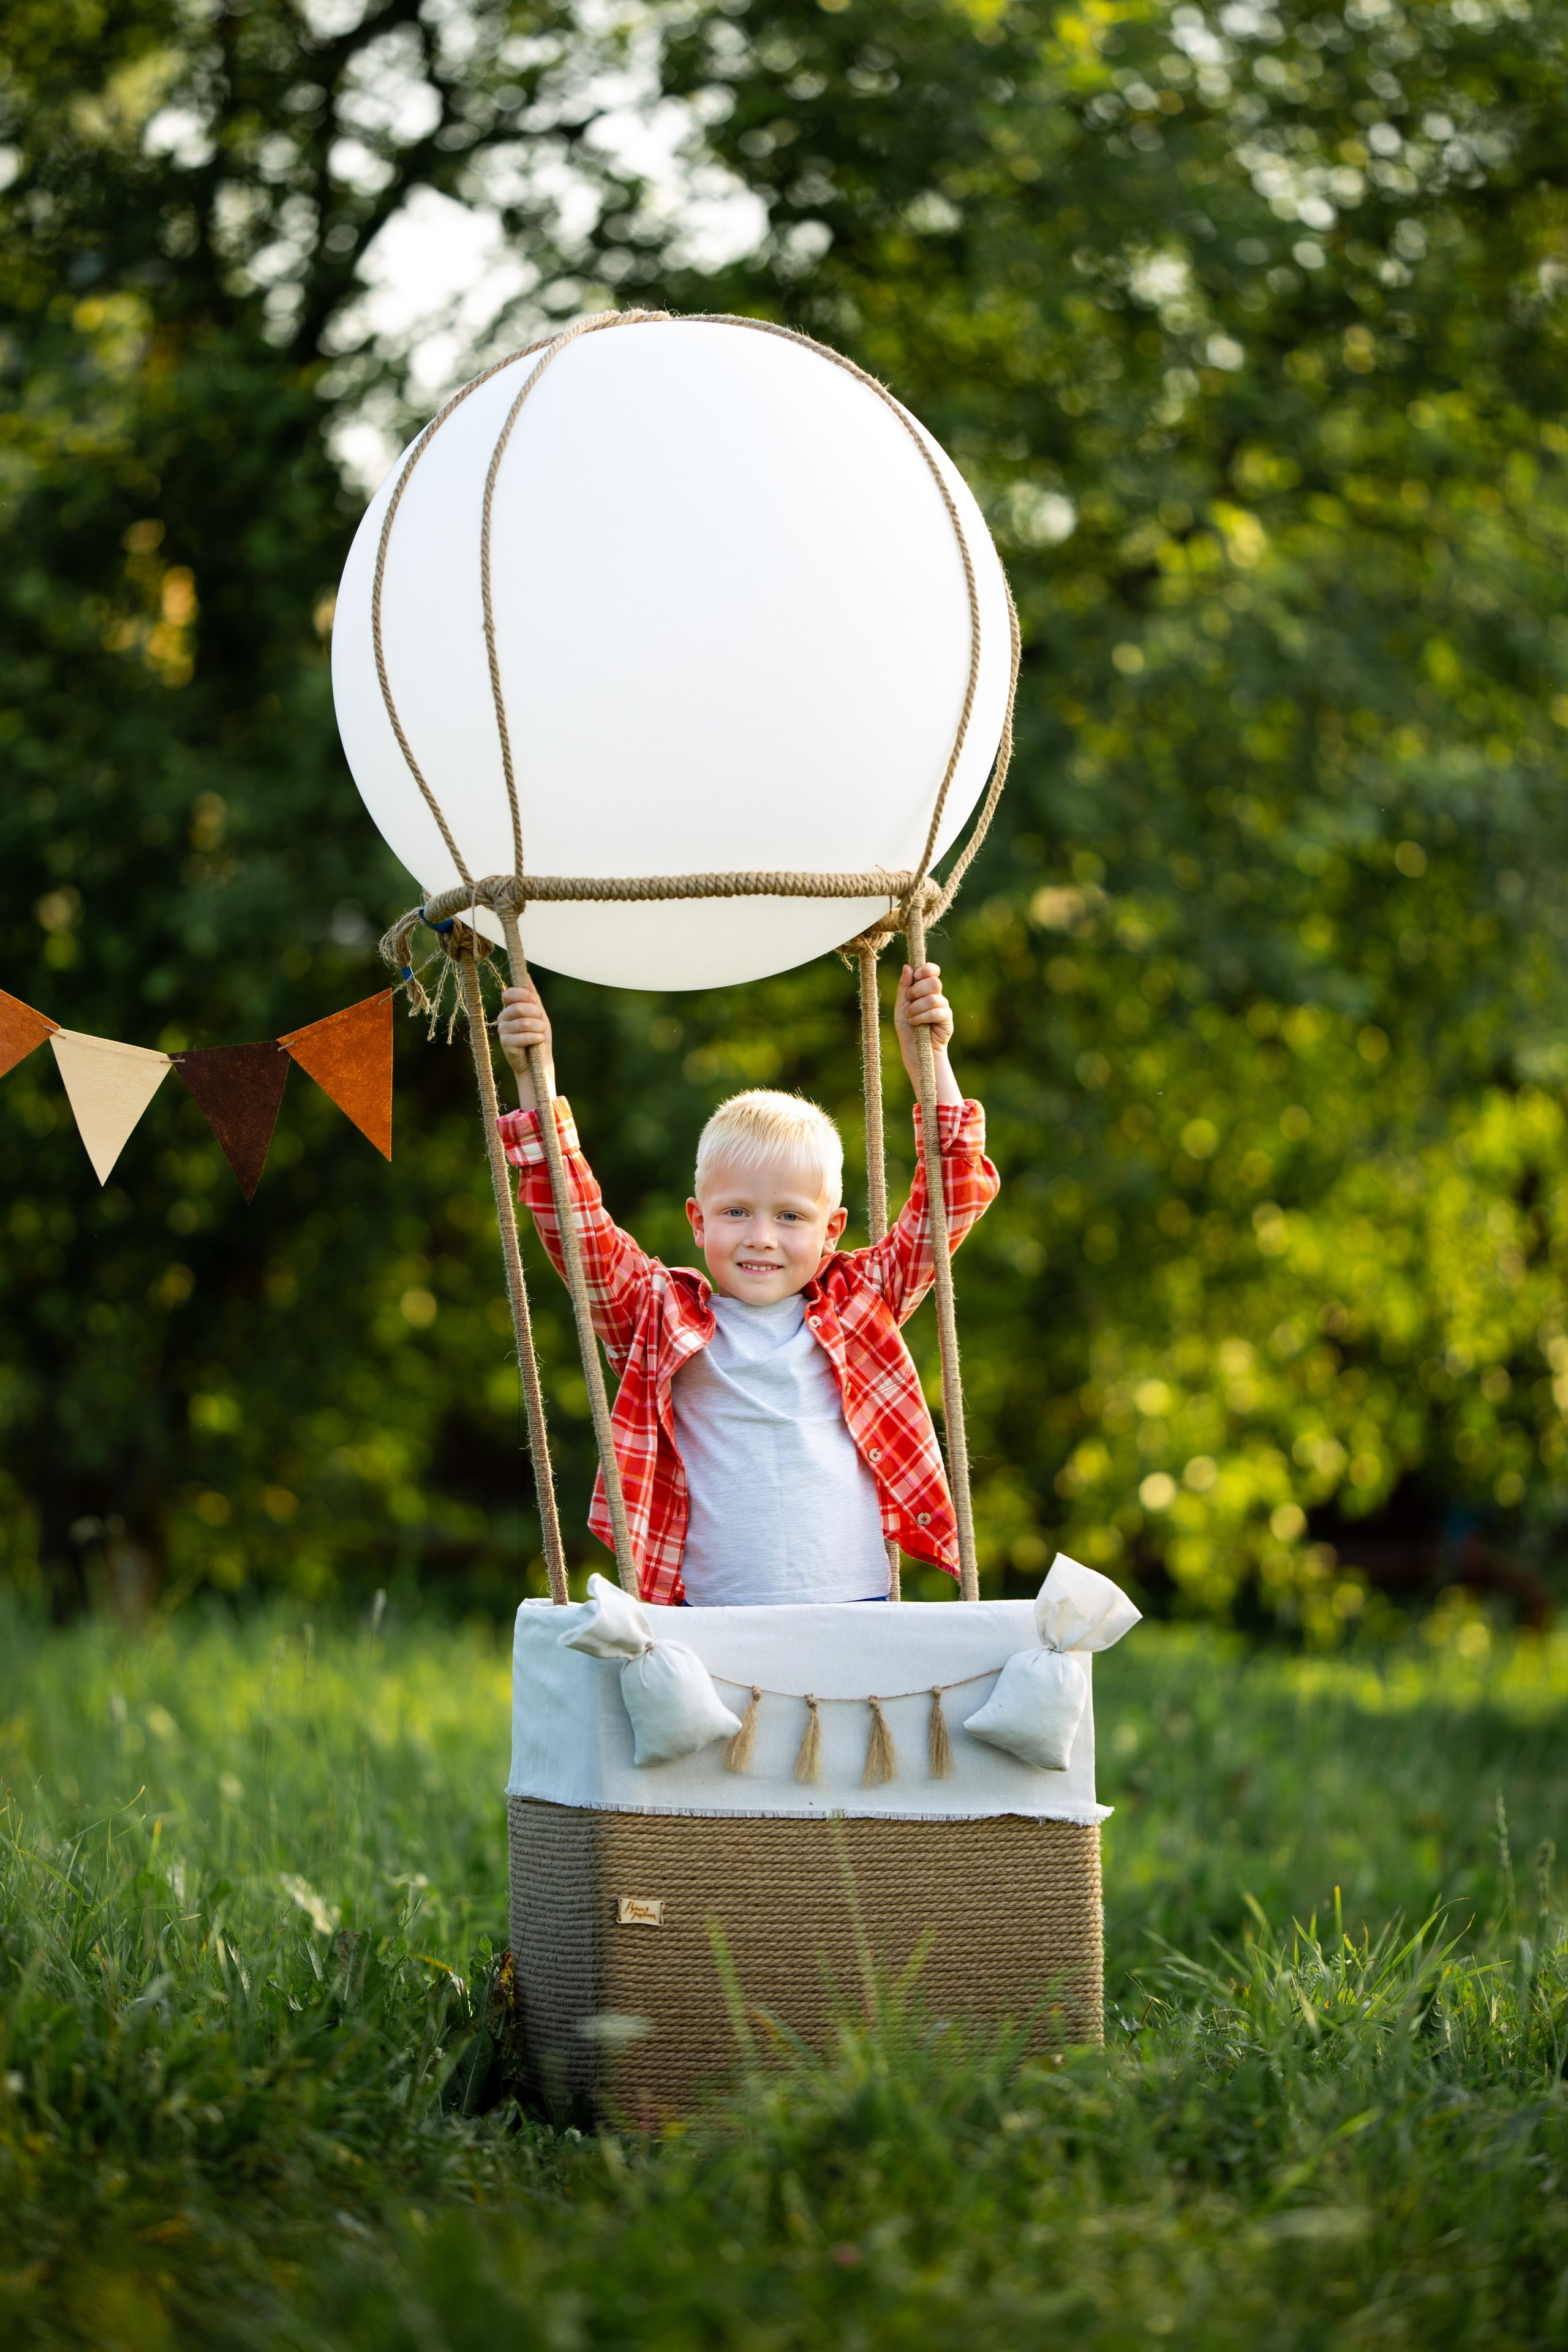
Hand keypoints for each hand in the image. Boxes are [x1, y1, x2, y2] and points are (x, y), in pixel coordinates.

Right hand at [497, 978, 554, 1108]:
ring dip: (539, 1027)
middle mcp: (503, 1018)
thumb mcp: (539, 1014)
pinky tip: (538, 1041)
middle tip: (542, 1022)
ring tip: (541, 1033)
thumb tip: (526, 975)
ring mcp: (503, 1031)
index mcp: (509, 1009)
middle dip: (535, 1014)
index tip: (535, 1001)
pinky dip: (536, 1038)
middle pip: (518, 1007)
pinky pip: (523, 1036)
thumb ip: (532, 996)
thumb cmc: (539, 1037)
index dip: (523, 995)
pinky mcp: (505, 1044)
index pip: (509, 994)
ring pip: (523, 1022)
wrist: (539, 1062)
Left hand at [894, 962, 961, 1106]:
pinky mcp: (947, 1019)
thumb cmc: (907, 1029)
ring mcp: (943, 1007)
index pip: (932, 971)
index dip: (926, 969)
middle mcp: (937, 996)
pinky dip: (922, 1017)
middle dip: (917, 990)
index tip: (916, 976)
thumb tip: (907, 966)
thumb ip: (904, 987)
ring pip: (933, 998)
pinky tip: (915, 1023)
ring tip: (910, 1017)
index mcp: (925, 990)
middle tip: (908, 1001)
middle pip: (934, 981)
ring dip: (916, 1007)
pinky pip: (936, 1012)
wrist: (914, 1051)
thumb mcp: (901, 1005)